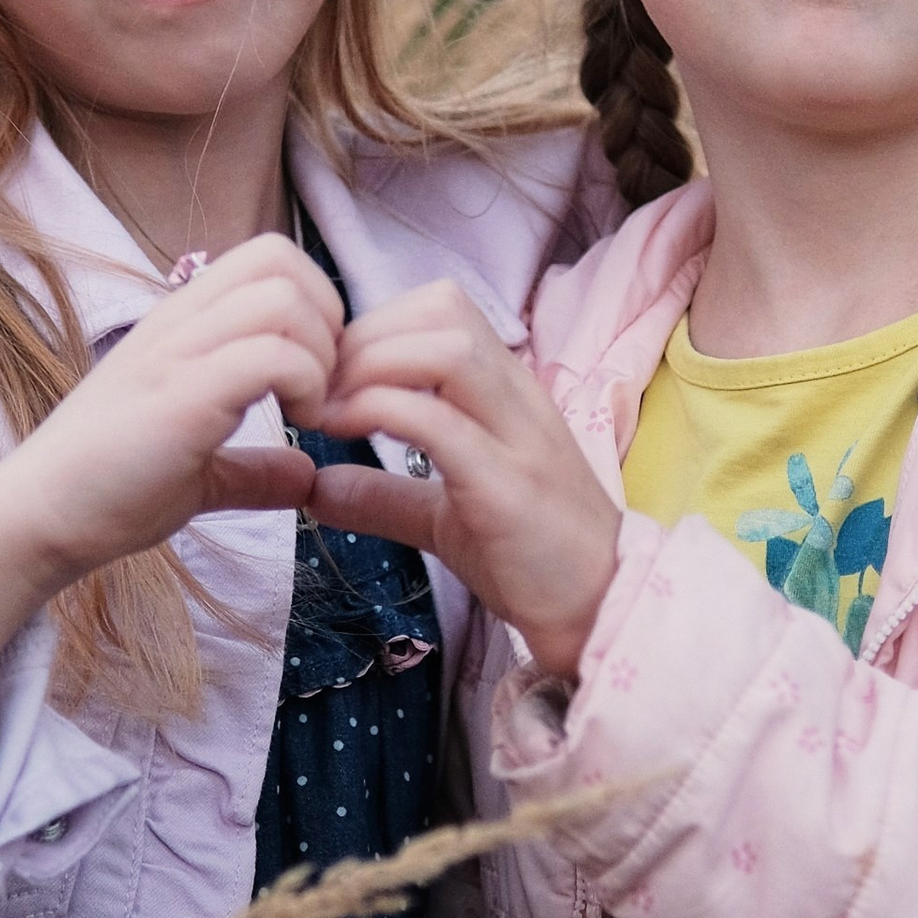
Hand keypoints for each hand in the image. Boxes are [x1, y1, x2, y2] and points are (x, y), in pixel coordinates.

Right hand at [0, 233, 337, 700]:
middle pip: (280, 257)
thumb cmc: (107, 492)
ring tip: (308, 413)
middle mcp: (177, 323)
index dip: (316, 305)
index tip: (317, 377)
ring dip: (318, 355)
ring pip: (282, 298)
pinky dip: (305, 387)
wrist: (37, 521)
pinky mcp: (179, 398)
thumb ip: (252, 468)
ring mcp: (175, 354)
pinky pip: (270, 355)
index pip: (268, 256)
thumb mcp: (198, 472)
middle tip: (321, 389)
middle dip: (327, 319)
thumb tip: (307, 477)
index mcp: (180, 324)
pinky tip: (297, 430)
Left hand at [299, 281, 622, 682]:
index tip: (330, 376)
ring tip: (329, 411)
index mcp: (507, 392)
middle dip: (364, 335)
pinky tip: (345, 436)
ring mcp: (519, 439)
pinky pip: (442, 421)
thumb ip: (385, 496)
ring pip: (447, 348)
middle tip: (319, 390)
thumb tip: (316, 488)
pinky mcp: (508, 488)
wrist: (601, 611)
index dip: (374, 324)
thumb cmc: (532, 559)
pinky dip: (379, 412)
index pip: (443, 306)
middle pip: (443, 307)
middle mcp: (519, 399)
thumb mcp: (445, 518)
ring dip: (371, 365)